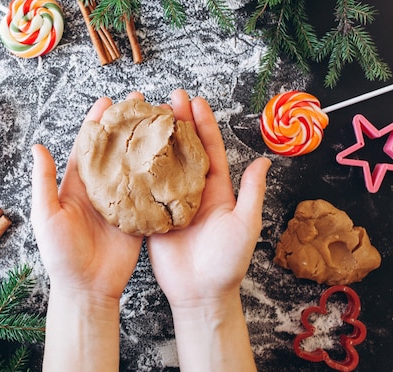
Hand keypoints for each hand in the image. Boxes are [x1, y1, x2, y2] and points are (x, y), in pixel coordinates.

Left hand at [31, 95, 143, 300]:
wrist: (87, 288)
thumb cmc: (61, 255)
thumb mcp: (47, 215)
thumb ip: (44, 182)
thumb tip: (37, 147)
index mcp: (77, 184)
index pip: (88, 145)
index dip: (98, 122)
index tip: (109, 101)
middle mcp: (101, 188)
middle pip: (115, 149)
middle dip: (126, 124)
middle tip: (141, 102)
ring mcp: (122, 201)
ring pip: (135, 165)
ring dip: (145, 143)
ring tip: (160, 120)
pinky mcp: (138, 216)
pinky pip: (150, 191)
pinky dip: (159, 173)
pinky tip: (171, 155)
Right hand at [147, 89, 270, 305]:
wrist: (201, 294)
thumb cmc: (228, 262)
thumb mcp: (245, 224)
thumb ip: (251, 192)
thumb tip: (264, 160)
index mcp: (216, 189)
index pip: (209, 149)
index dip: (203, 124)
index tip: (195, 101)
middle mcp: (192, 190)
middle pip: (184, 149)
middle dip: (178, 122)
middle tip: (168, 99)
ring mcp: (171, 202)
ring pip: (162, 164)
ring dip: (156, 140)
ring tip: (146, 117)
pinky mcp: (154, 216)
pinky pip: (145, 189)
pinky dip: (137, 169)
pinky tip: (128, 152)